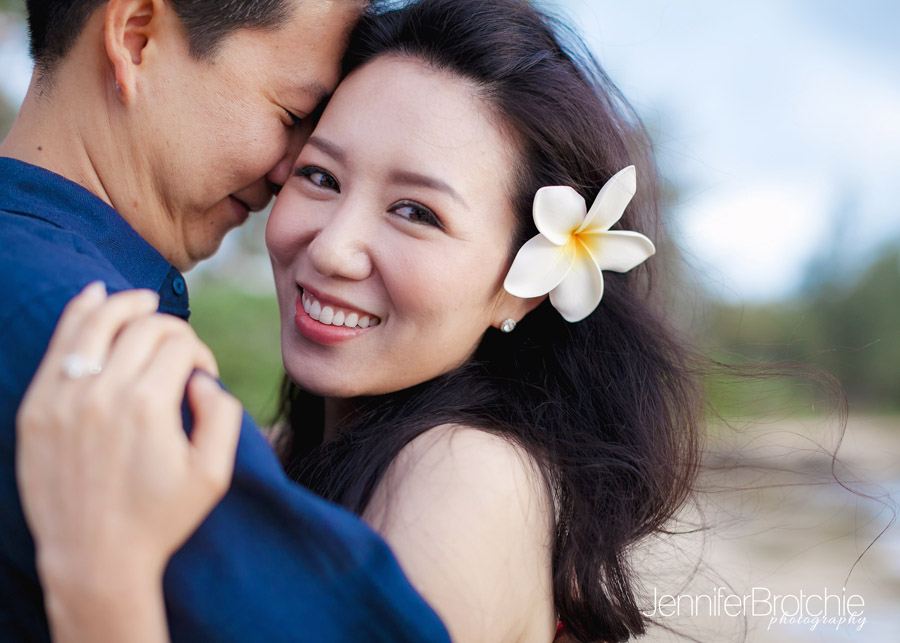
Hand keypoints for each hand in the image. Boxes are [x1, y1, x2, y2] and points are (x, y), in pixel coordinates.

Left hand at [16, 282, 241, 612]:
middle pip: (144, 328)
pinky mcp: (37, 409)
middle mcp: (103, 394)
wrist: (94, 559)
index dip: (201, 352)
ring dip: (125, 304)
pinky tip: (94, 295)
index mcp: (149, 407)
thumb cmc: (160, 518)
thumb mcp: (213, 474)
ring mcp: (64, 398)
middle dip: (172, 329)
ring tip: (141, 300)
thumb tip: (201, 378)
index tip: (202, 376)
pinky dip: (78, 313)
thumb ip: (222, 414)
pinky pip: (59, 345)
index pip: (181, 345)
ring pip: (97, 322)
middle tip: (179, 350)